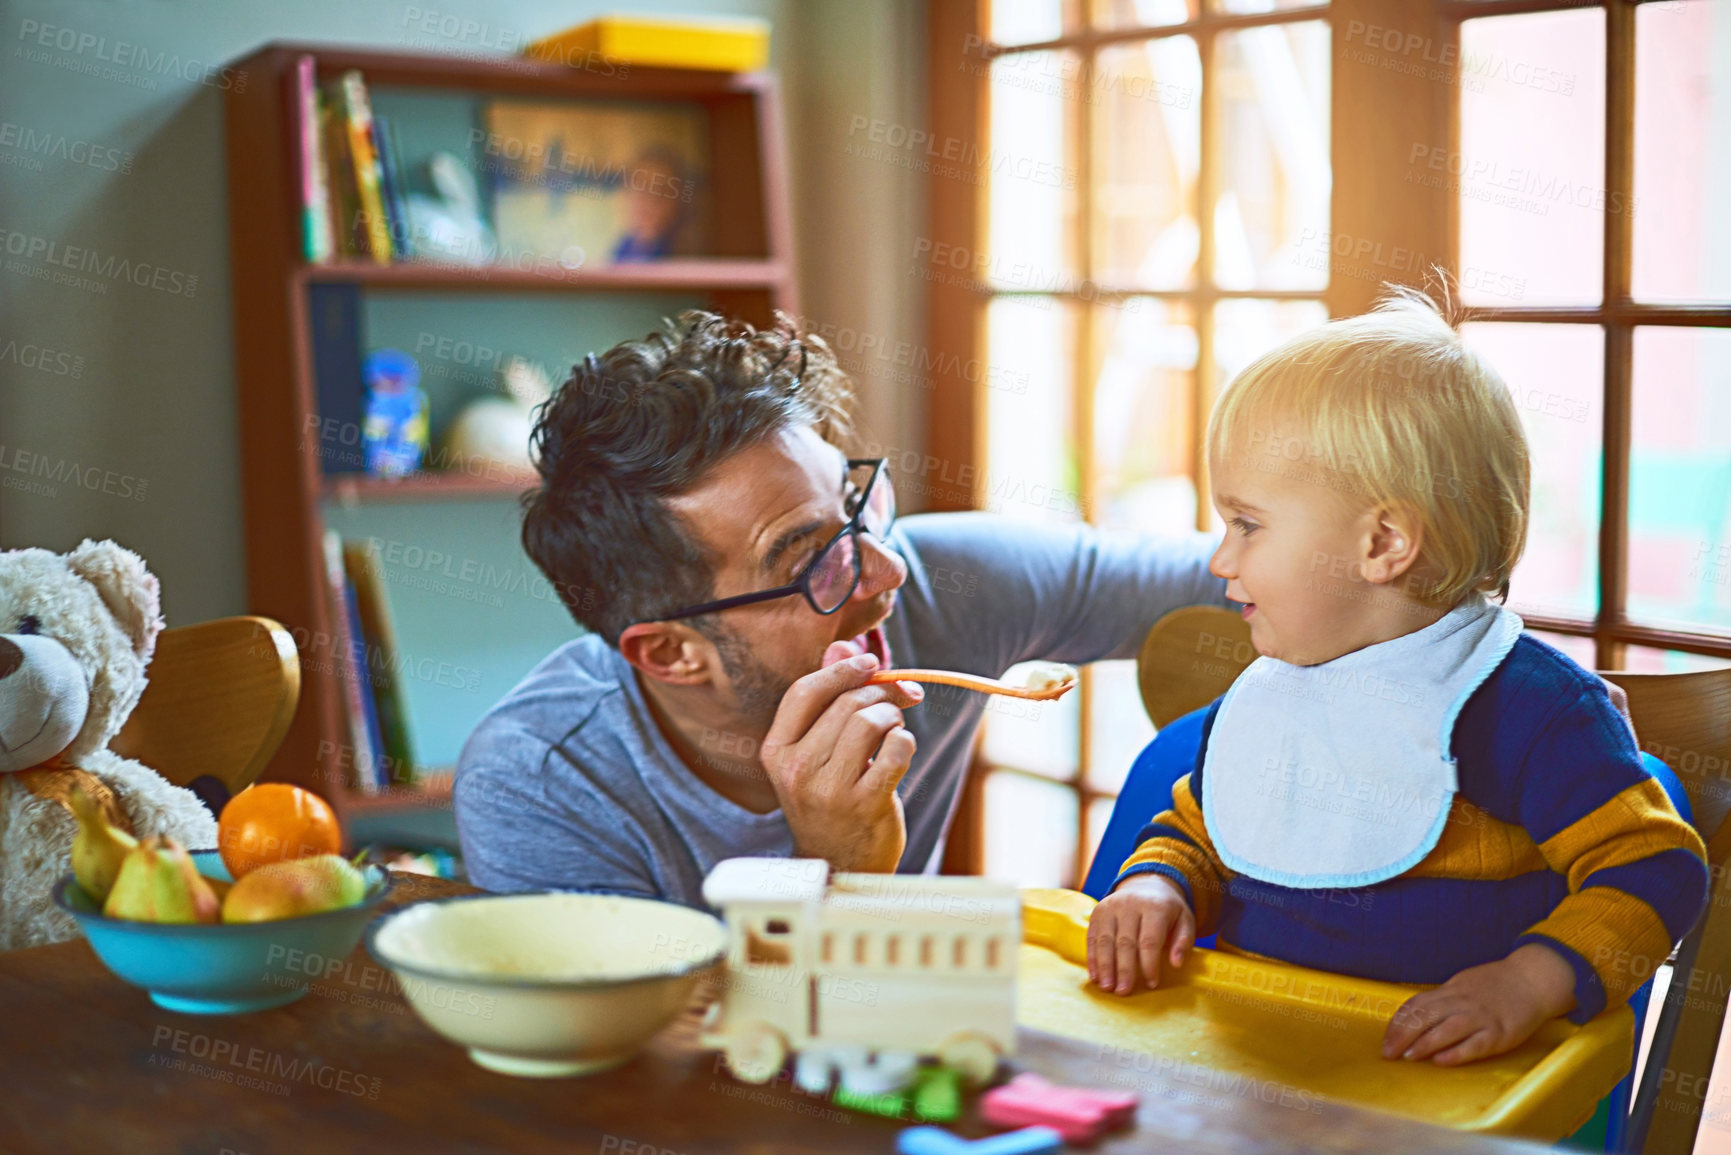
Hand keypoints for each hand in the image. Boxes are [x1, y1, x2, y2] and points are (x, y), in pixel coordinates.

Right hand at [758, 646, 922, 873]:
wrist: (839, 864)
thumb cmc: (829, 798)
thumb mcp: (814, 751)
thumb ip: (825, 698)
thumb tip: (841, 646)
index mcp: (777, 751)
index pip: (804, 692)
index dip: (841, 670)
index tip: (870, 663)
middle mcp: (797, 769)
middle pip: (846, 704)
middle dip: (881, 692)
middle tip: (902, 695)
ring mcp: (830, 789)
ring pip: (871, 722)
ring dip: (893, 717)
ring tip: (894, 730)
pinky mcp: (865, 804)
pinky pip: (896, 749)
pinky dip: (905, 741)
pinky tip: (899, 751)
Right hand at [1087, 873, 1195, 994]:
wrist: (1145, 884)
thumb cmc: (1167, 910)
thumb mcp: (1185, 920)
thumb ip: (1183, 942)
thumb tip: (1176, 963)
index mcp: (1155, 907)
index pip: (1149, 940)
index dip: (1149, 964)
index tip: (1151, 984)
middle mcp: (1130, 904)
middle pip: (1125, 942)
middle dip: (1124, 969)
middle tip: (1123, 992)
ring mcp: (1110, 906)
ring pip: (1105, 940)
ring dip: (1105, 967)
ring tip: (1107, 988)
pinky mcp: (1097, 912)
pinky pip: (1092, 937)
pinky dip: (1092, 958)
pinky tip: (1095, 976)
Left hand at [1381, 943, 1577, 1064]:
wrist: (1532, 980)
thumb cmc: (1495, 985)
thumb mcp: (1463, 985)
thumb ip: (1442, 999)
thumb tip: (1416, 1016)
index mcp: (1451, 991)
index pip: (1416, 1004)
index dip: (1398, 1022)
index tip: (1385, 1038)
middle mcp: (1462, 1003)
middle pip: (1426, 1016)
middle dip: (1403, 1034)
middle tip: (1388, 1053)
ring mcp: (1482, 1018)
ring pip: (1447, 1029)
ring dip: (1425, 1043)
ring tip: (1408, 1056)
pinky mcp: (1501, 1033)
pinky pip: (1476, 1045)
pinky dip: (1457, 1053)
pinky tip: (1442, 1061)